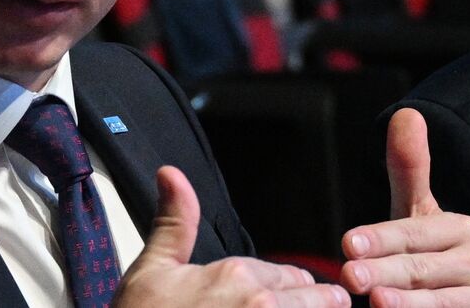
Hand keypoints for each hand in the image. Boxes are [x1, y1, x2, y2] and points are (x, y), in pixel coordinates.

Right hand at [116, 166, 350, 307]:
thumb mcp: (152, 269)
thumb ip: (175, 223)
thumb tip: (172, 174)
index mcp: (236, 275)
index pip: (294, 275)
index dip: (294, 286)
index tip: (291, 294)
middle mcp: (259, 304)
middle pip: (317, 300)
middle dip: (314, 304)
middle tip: (317, 306)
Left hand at [339, 109, 469, 306]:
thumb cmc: (434, 260)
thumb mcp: (418, 216)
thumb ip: (409, 171)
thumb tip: (406, 114)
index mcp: (462, 229)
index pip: (413, 233)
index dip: (380, 239)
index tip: (348, 244)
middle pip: (421, 269)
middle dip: (384, 272)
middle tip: (350, 276)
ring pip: (439, 302)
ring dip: (408, 303)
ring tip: (378, 302)